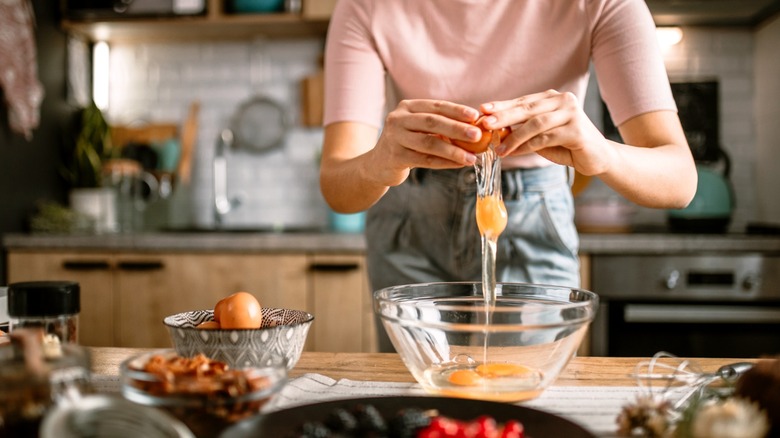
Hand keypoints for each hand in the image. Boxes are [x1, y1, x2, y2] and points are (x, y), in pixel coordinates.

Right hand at [368, 99, 484, 185]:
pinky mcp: (395, 157)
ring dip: (453, 151)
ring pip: (429, 143)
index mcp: (407, 107)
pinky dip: (444, 163)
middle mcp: (398, 119)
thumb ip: (439, 126)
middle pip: (432, 122)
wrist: (378, 164)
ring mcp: (394, 138)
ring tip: (471, 157)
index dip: (456, 110)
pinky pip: (424, 160)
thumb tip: (473, 127)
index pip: (435, 106)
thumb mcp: (418, 129)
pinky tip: (458, 164)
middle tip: (477, 135)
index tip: (475, 116)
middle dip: (457, 129)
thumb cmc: (406, 144)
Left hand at [479, 90, 613, 176]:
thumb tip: (494, 130)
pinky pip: (545, 138)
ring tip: (498, 148)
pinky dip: (526, 146)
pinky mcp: (576, 130)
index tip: (482, 110)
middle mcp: (563, 100)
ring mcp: (572, 113)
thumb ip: (522, 130)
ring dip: (514, 137)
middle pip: (527, 108)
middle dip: (503, 116)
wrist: (597, 158)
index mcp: (553, 98)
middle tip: (485, 123)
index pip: (523, 101)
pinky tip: (513, 152)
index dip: (502, 106)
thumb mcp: (541, 136)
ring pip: (535, 124)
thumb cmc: (566, 145)